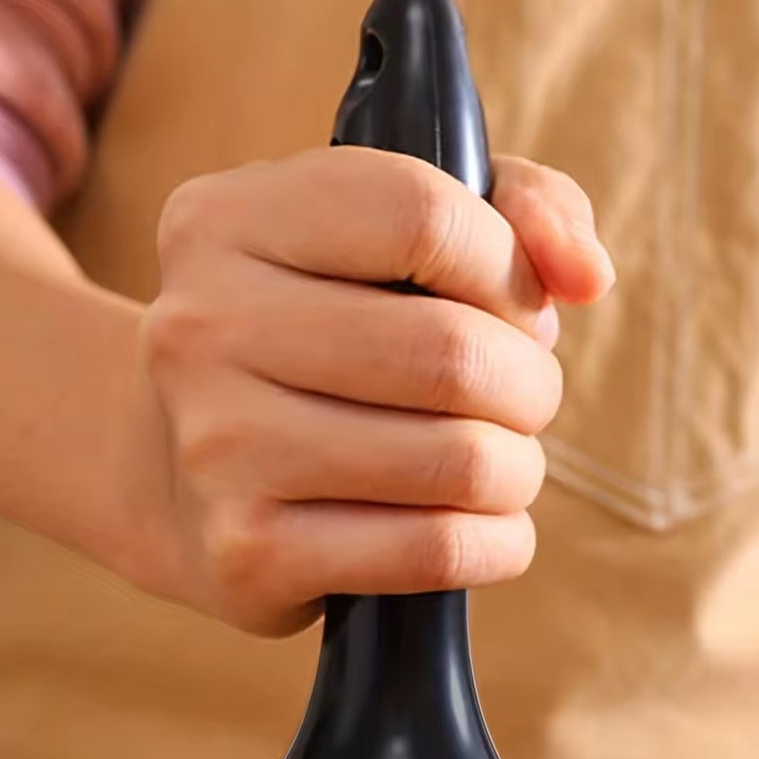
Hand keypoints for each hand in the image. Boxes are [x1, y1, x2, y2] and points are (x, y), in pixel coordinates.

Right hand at [125, 148, 612, 634]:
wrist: (172, 480)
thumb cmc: (315, 342)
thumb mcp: (385, 236)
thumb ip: (511, 206)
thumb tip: (586, 275)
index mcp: (225, 220)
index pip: (422, 216)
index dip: (506, 268)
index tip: (511, 308)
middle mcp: (201, 328)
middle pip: (451, 353)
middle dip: (527, 385)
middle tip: (516, 401)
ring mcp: (216, 448)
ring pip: (457, 459)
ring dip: (516, 469)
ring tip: (497, 463)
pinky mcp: (247, 553)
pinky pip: (434, 550)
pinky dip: (496, 542)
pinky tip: (482, 527)